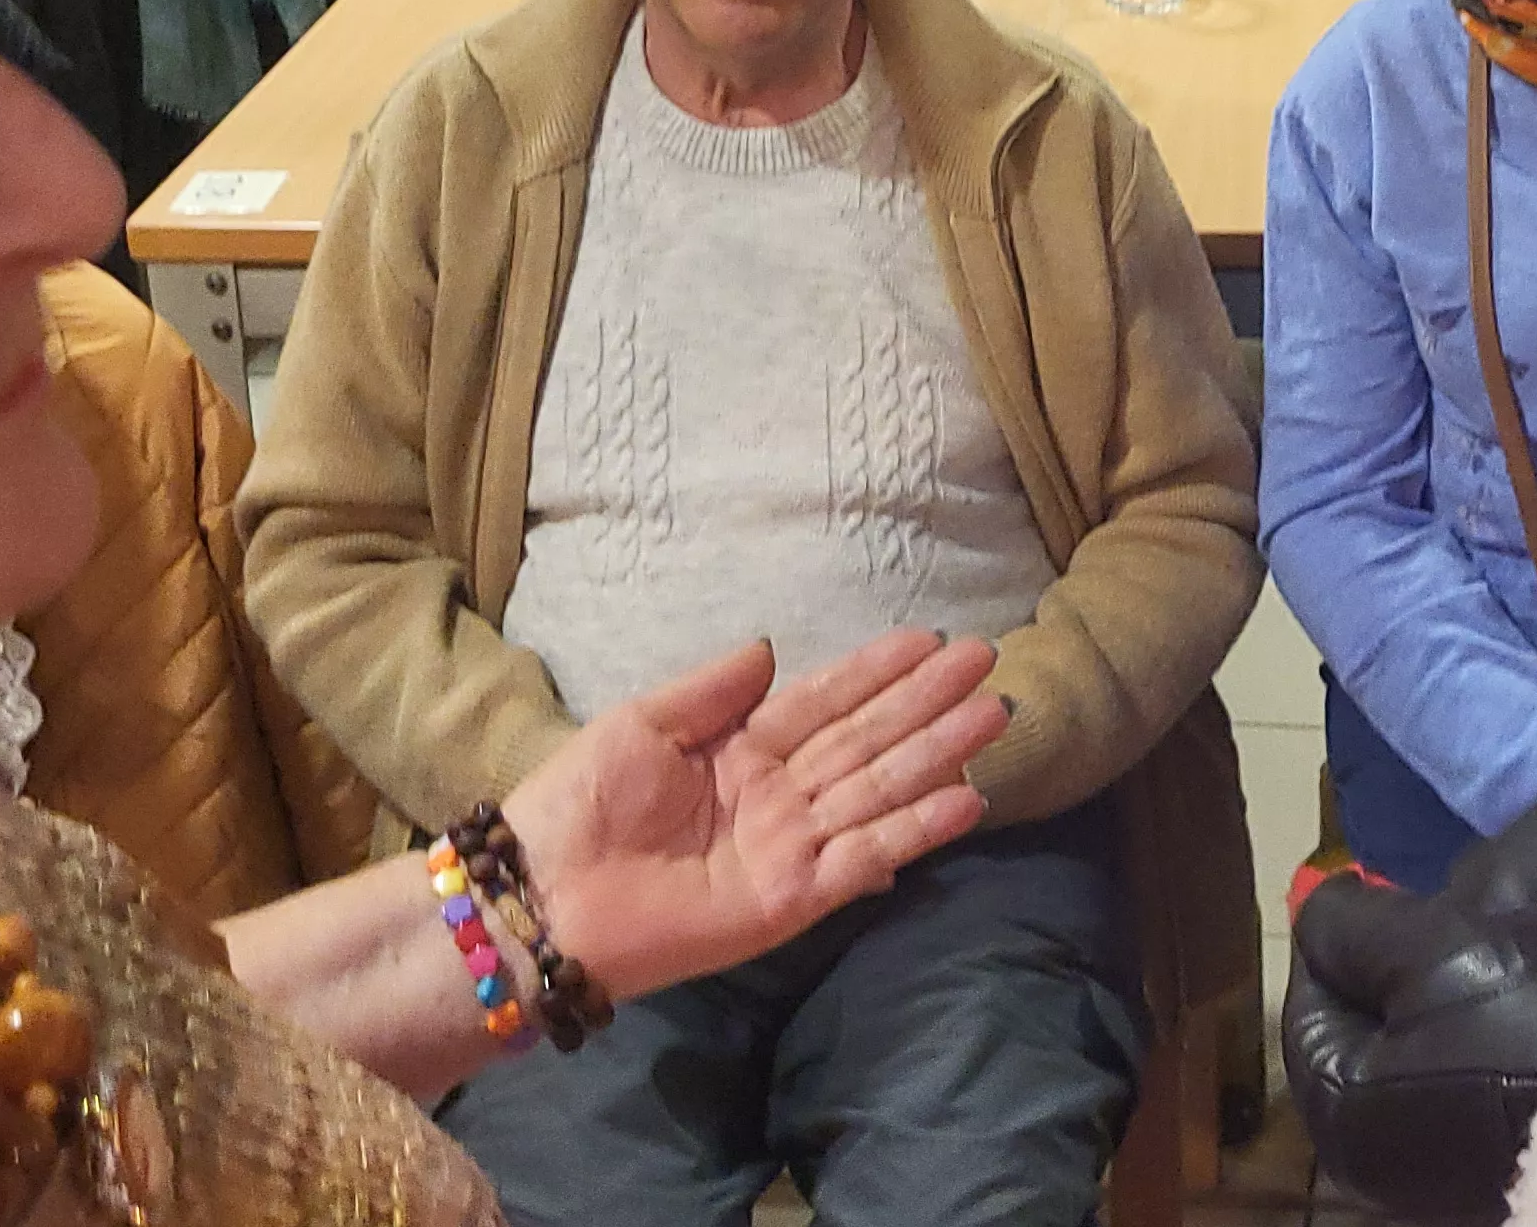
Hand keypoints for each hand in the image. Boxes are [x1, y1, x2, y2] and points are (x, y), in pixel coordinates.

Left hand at [503, 631, 1003, 1001]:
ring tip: (994, 715)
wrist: (542, 895)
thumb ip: (713, 690)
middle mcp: (779, 794)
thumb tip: (772, 647)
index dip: (877, 671)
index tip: (929, 638)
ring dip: (940, 754)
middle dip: (927, 701)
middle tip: (988, 662)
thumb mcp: (642, 722)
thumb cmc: (579, 803)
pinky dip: (918, 830)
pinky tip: (967, 799)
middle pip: (868, 739)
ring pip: (882, 788)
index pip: (826, 701)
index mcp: (742, 750)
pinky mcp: (794, 897)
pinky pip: (865, 855)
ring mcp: (792, 846)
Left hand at [1287, 877, 1536, 1223]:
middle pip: (1373, 1024)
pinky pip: (1480, 1073)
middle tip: (1453, 913)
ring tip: (1499, 945)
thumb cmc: (1526, 1024)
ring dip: (1458, 991)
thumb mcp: (1429, 948)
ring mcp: (1446, 1164)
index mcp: (1339, 1111)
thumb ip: (1353, 925)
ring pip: (1429, 1045)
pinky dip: (1498, 1030)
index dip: (1347, 926)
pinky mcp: (1507, 1155)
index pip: (1310, 994)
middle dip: (1405, 960)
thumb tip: (1316, 905)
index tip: (1393, 885)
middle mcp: (1381, 1154)